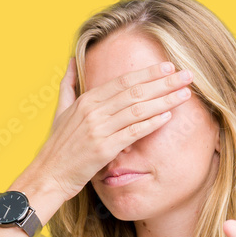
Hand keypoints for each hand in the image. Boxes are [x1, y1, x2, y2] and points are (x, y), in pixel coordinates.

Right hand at [28, 58, 193, 202]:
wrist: (48, 175)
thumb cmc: (57, 145)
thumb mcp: (60, 110)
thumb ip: (68, 85)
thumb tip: (70, 61)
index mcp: (86, 100)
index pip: (123, 81)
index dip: (148, 73)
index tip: (168, 67)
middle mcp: (93, 111)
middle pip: (135, 92)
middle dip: (163, 83)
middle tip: (187, 75)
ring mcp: (98, 130)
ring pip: (137, 110)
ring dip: (164, 100)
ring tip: (185, 94)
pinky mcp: (103, 149)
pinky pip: (132, 132)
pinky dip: (151, 123)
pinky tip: (168, 116)